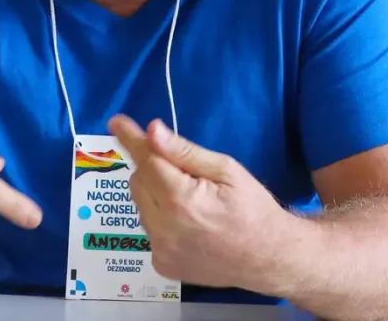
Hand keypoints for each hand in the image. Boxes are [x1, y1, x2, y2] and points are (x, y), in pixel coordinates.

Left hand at [108, 115, 287, 290]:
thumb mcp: (227, 170)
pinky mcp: (162, 265)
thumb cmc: (253, 208)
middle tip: (185, 173)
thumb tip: (152, 131)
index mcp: (181, 200)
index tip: (116, 122)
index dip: (133, 140)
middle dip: (155, 170)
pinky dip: (161, 220)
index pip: (147, 161)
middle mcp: (164, 228)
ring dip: (156, 195)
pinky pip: (149, 230)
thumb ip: (185, 153)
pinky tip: (189, 224)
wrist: (270, 258)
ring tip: (191, 202)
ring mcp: (161, 250)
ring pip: (142, 206)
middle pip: (140, 182)